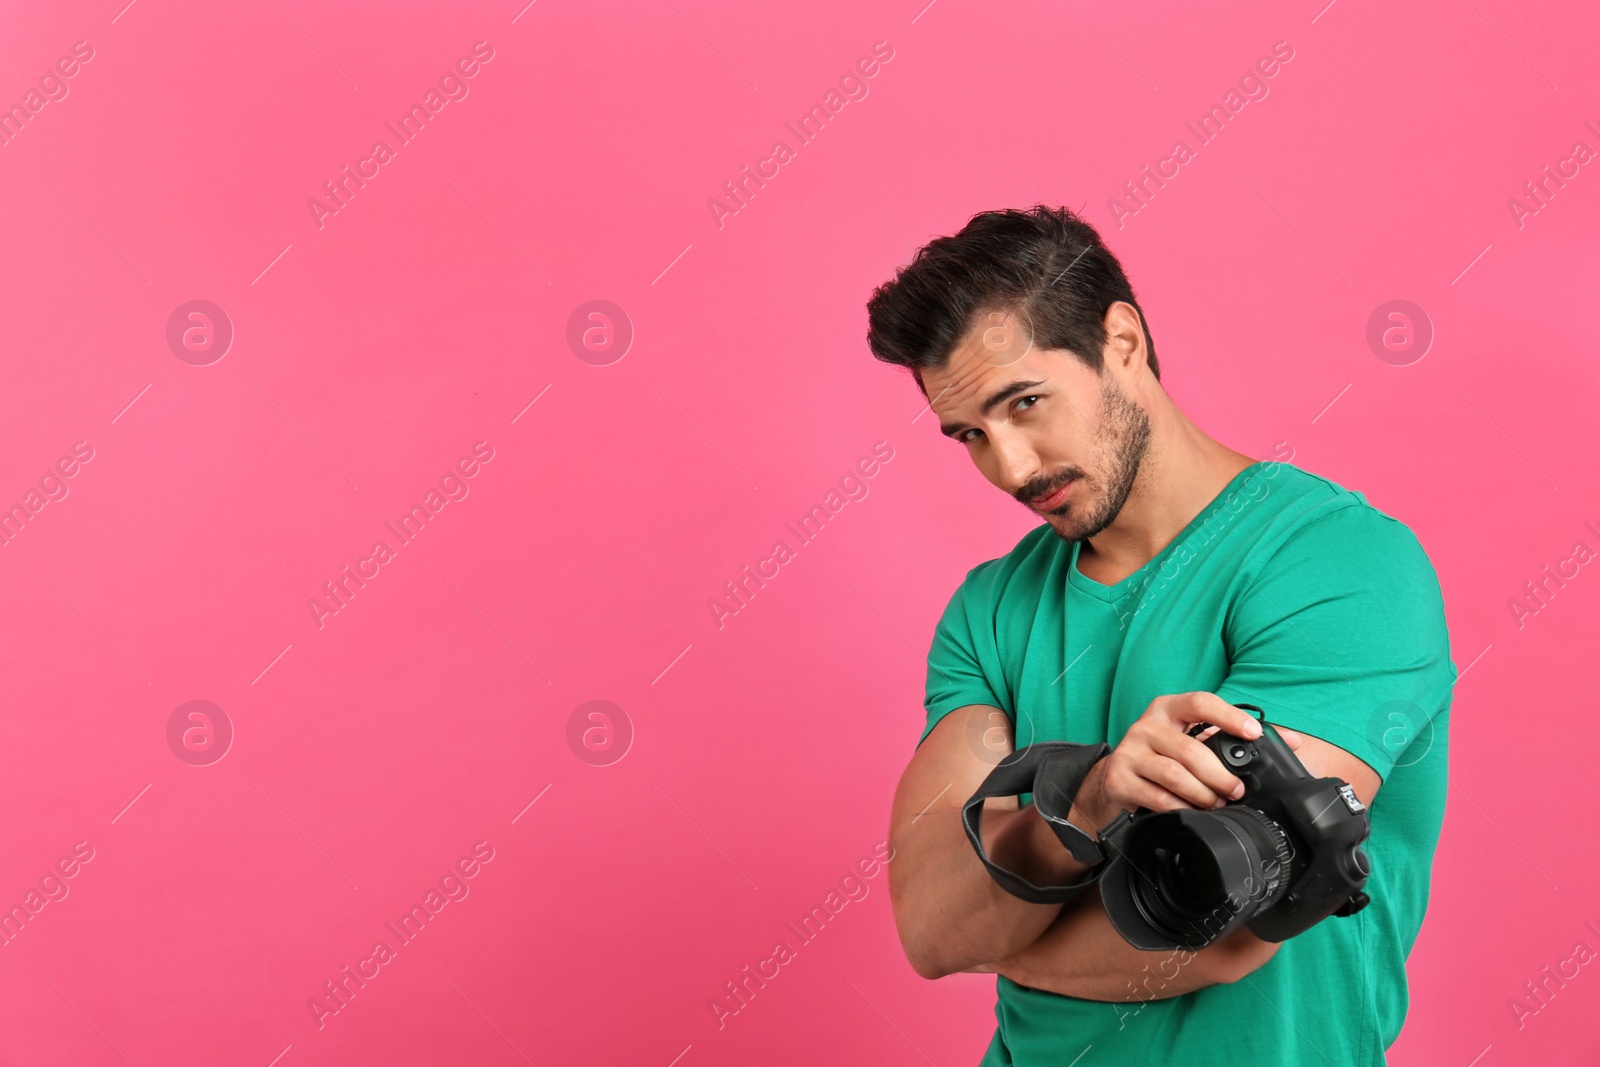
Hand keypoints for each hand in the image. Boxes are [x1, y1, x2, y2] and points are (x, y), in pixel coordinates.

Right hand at [1069, 692, 1302, 831]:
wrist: (1116, 779)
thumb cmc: (1165, 756)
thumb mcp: (1193, 739)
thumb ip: (1234, 738)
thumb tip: (1291, 741)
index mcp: (1168, 708)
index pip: (1200, 702)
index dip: (1228, 716)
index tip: (1254, 734)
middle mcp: (1146, 725)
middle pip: (1191, 749)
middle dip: (1221, 775)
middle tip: (1237, 790)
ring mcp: (1130, 751)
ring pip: (1175, 775)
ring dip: (1203, 794)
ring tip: (1217, 803)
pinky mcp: (1120, 778)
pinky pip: (1158, 797)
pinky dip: (1181, 809)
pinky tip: (1192, 812)